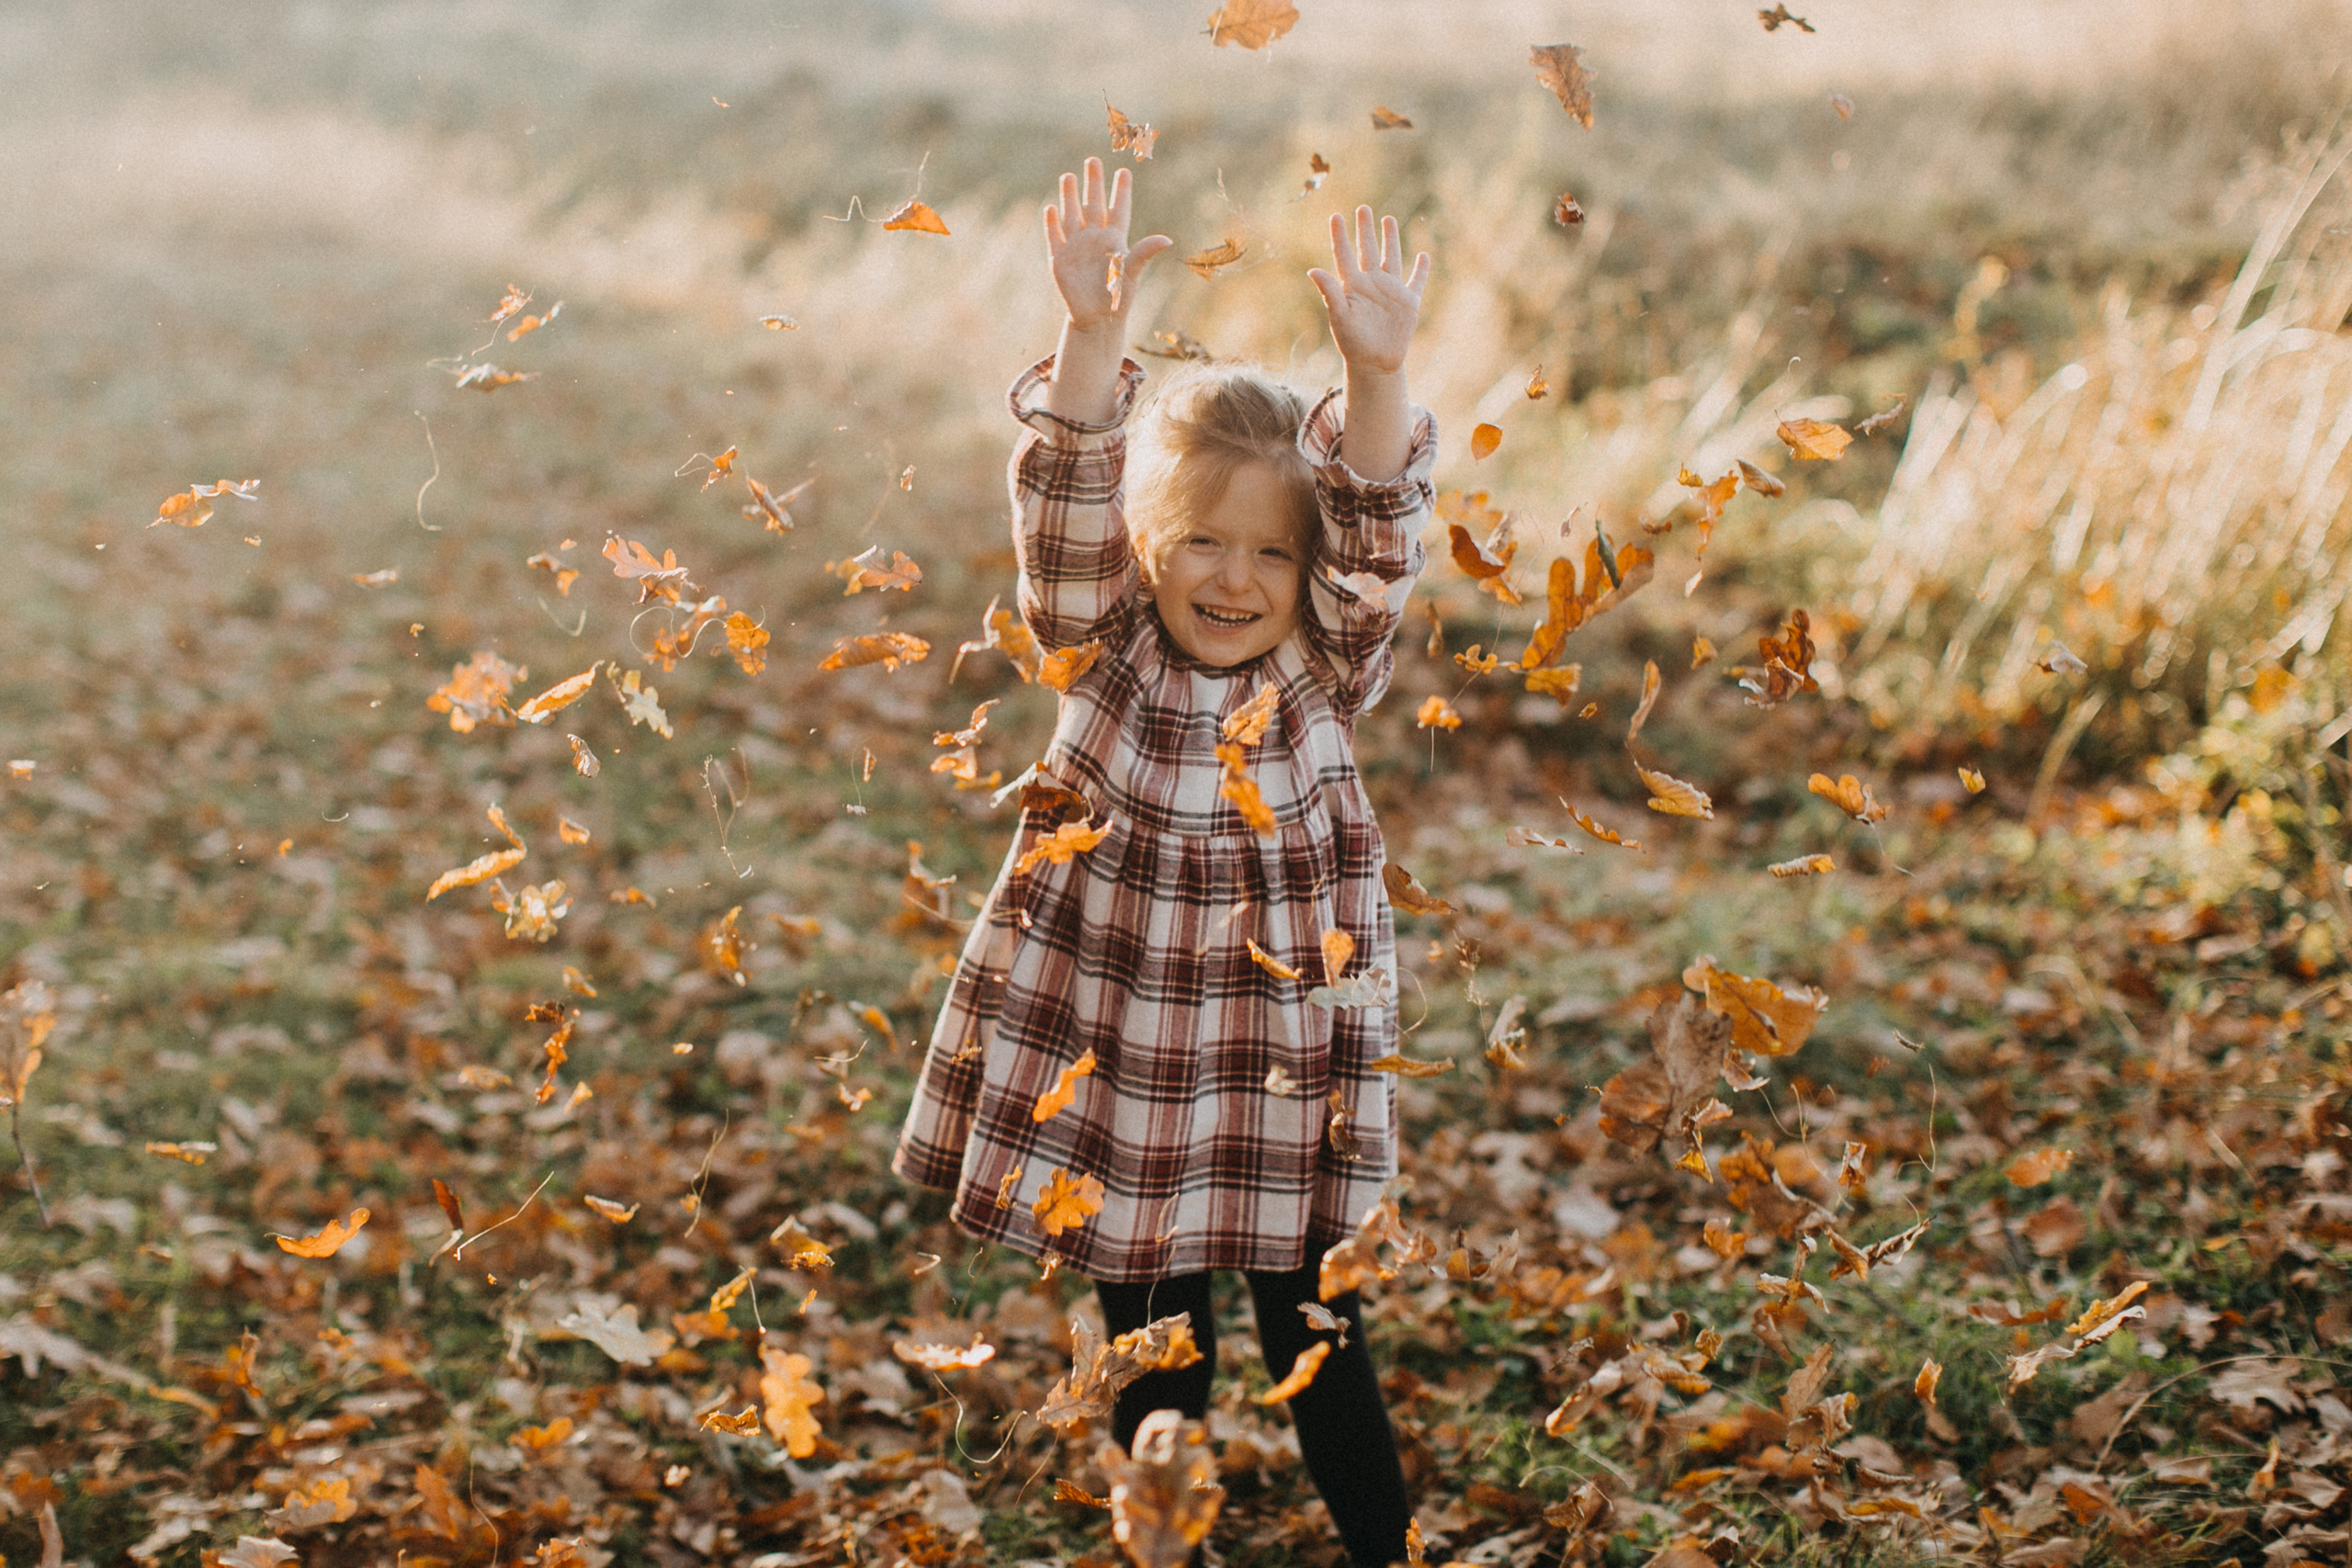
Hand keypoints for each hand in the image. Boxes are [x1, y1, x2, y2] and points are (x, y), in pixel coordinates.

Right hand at [1045, 157, 1172, 334]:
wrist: (1097, 320)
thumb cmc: (1119, 297)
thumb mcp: (1132, 273)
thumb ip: (1144, 253)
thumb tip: (1167, 239)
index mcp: (1115, 240)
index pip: (1118, 209)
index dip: (1121, 190)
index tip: (1124, 170)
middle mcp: (1095, 238)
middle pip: (1094, 204)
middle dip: (1093, 183)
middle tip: (1093, 160)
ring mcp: (1076, 247)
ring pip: (1072, 215)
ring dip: (1070, 196)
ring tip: (1068, 175)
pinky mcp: (1059, 259)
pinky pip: (1054, 236)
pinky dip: (1052, 223)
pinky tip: (1050, 208)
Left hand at [1307, 207, 1429, 375]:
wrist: (1374, 363)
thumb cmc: (1352, 343)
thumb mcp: (1339, 317)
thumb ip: (1329, 292)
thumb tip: (1312, 270)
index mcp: (1352, 285)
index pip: (1344, 254)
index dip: (1339, 235)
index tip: (1335, 216)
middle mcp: (1371, 283)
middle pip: (1367, 249)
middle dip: (1365, 229)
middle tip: (1363, 208)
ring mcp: (1390, 290)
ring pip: (1391, 257)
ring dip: (1390, 238)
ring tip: (1387, 219)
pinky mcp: (1408, 302)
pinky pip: (1416, 280)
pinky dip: (1421, 269)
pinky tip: (1423, 255)